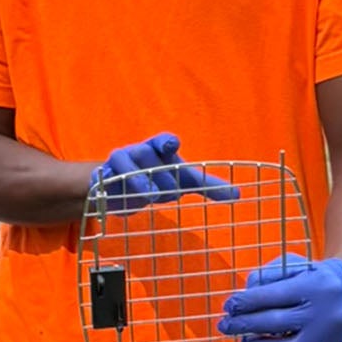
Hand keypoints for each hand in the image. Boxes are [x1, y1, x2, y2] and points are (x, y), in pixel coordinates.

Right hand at [95, 133, 236, 212]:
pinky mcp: (102, 178)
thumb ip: (208, 186)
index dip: (167, 141)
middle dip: (156, 174)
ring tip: (150, 195)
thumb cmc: (159, 178)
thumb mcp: (183, 181)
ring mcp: (118, 164)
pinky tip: (118, 201)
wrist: (123, 188)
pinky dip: (112, 190)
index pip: (162, 140)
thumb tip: (239, 195)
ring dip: (138, 181)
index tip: (171, 144)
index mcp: (158, 149)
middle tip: (166, 194)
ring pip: (125, 168)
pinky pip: (105, 182)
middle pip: (145, 156)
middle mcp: (137, 152)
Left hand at [217, 255, 341, 341]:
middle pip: (275, 323)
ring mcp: (328, 338)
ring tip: (245, 341)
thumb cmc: (309, 277)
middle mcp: (324, 314)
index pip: (271, 297)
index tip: (228, 306)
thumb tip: (241, 299)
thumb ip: (265, 277)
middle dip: (244, 325)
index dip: (245, 303)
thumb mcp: (290, 265)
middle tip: (224, 325)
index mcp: (314, 286)